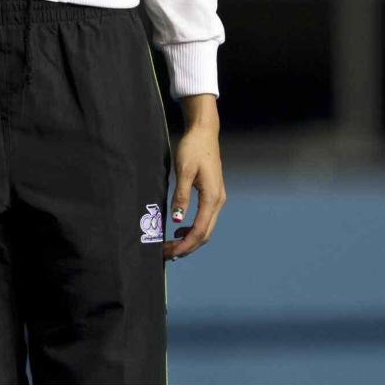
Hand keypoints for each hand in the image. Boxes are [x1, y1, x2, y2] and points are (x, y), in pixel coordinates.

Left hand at [164, 118, 225, 261]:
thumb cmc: (193, 147)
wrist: (204, 131)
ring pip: (206, 228)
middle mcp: (218, 201)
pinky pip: (205, 219)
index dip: (185, 245)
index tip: (170, 253)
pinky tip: (179, 230)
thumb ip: (181, 196)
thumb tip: (177, 220)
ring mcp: (217, 198)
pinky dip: (193, 230)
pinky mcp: (212, 194)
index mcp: (212, 197)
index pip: (199, 231)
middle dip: (187, 247)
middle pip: (205, 234)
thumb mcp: (184, 170)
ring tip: (171, 245)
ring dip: (190, 240)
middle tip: (167, 253)